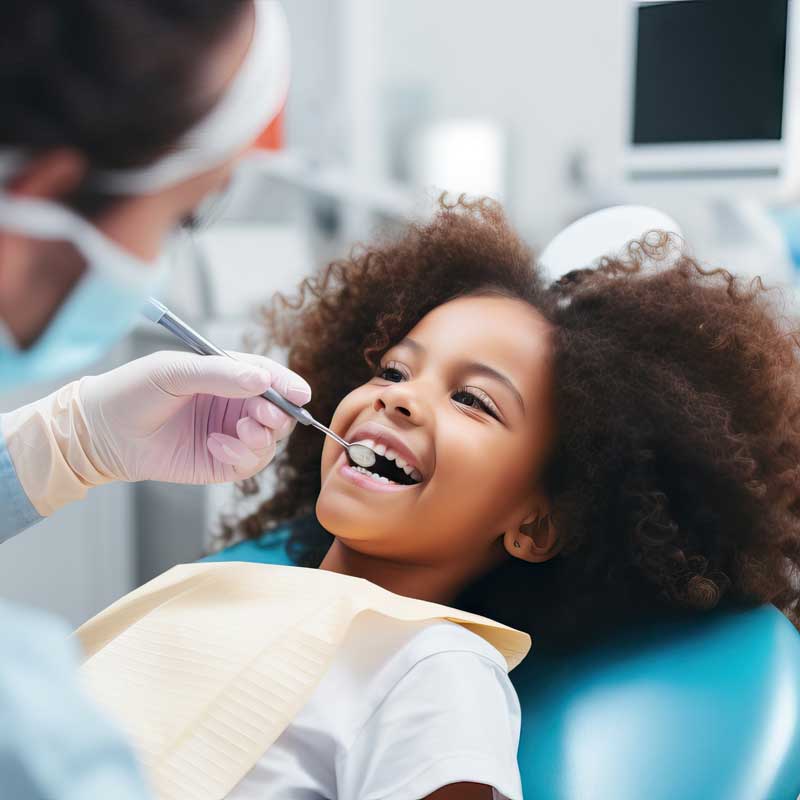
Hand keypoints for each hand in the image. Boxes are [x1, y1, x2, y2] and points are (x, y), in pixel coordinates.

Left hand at [78, 350, 310, 483]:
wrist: (102, 432)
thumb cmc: (134, 391)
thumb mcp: (174, 372)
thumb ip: (220, 374)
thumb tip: (262, 379)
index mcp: (228, 375)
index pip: (270, 377)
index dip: (288, 384)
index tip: (300, 393)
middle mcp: (235, 404)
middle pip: (279, 410)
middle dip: (278, 414)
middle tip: (262, 415)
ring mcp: (231, 434)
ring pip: (271, 439)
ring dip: (261, 436)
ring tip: (236, 431)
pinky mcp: (222, 462)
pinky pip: (251, 463)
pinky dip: (241, 455)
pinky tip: (215, 445)